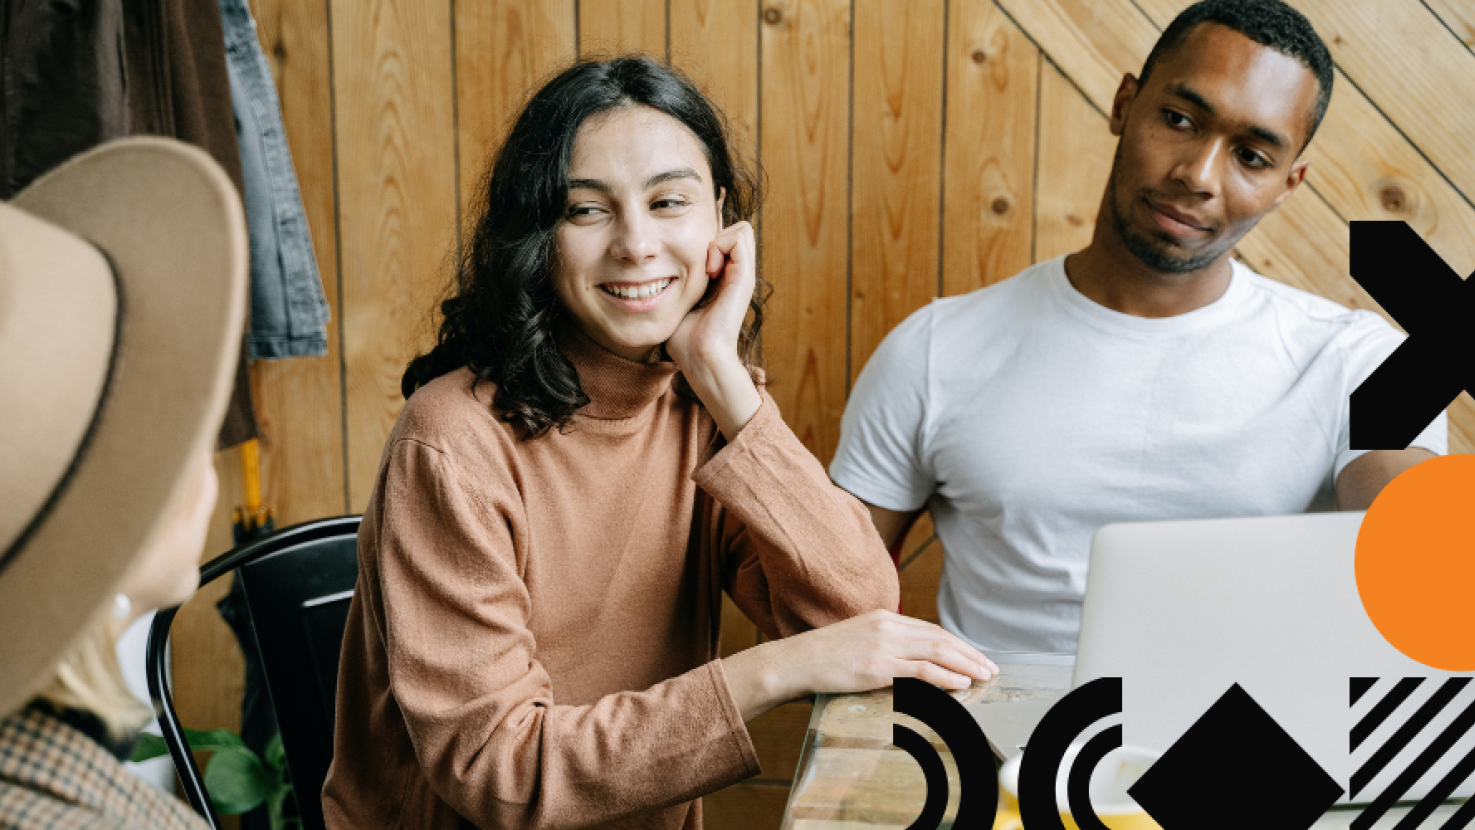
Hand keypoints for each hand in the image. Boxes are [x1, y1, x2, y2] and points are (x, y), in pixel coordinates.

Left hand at [665, 222, 761, 440]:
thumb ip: (674, 284)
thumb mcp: (677, 301)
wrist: (700, 357)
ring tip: (705, 266)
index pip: (724, 238)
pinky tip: (708, 269)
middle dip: (715, 236)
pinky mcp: (744, 277)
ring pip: (741, 230)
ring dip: (718, 239)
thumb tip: (651, 271)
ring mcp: (744, 274)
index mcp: (725, 278)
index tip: (690, 266)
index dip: (707, 242)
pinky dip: (720, 245)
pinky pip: (739, 236)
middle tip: (701, 263)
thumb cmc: (684, 338)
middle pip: (735, 231)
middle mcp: (738, 274)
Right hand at [721, 610, 999, 720]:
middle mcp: (886, 626)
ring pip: (935, 651)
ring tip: (983, 675)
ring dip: (965, 664)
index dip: (956, 643)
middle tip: (989, 666)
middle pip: (938, 638)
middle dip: (968, 653)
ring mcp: (882, 645)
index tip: (974, 655)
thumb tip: (907, 661)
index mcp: (882, 618)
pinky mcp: (877, 666)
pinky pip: (920, 670)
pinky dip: (945, 675)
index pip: (929, 629)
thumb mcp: (856, 642)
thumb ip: (882, 645)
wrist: (792, 663)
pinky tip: (960, 682)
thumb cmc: (820, 658)